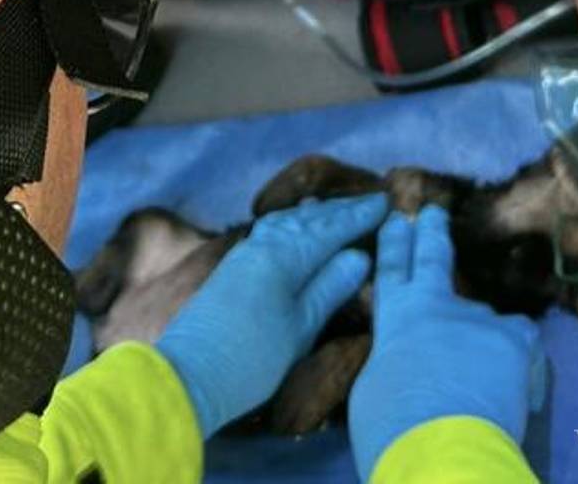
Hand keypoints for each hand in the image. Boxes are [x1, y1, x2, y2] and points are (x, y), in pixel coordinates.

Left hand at [156, 193, 388, 437]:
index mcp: (284, 256)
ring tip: (337, 209)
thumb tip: (359, 256)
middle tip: (370, 202)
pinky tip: (296, 226)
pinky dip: (291, 223)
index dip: (359, 216)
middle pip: (308, 220)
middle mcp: (263, 245)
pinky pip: (271, 231)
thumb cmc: (253, 358)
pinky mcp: (233, 267)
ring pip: (286, 222)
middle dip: (340, 210)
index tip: (387, 203)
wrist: (191, 375)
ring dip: (314, 214)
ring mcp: (244, 254)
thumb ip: (329, 288)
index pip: (330, 228)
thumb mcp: (301, 328)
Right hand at [349, 208, 543, 480]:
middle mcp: (436, 305)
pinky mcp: (515, 337)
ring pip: (486, 323)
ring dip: (483, 345)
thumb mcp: (375, 383)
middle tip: (434, 212)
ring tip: (482, 382)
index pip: (391, 270)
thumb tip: (407, 360)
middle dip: (431, 233)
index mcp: (396, 316)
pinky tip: (514, 389)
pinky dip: (518, 365)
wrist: (439, 437)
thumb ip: (394, 359)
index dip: (394, 243)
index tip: (397, 218)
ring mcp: (479, 317)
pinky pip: (521, 345)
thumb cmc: (391, 416)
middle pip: (434, 259)